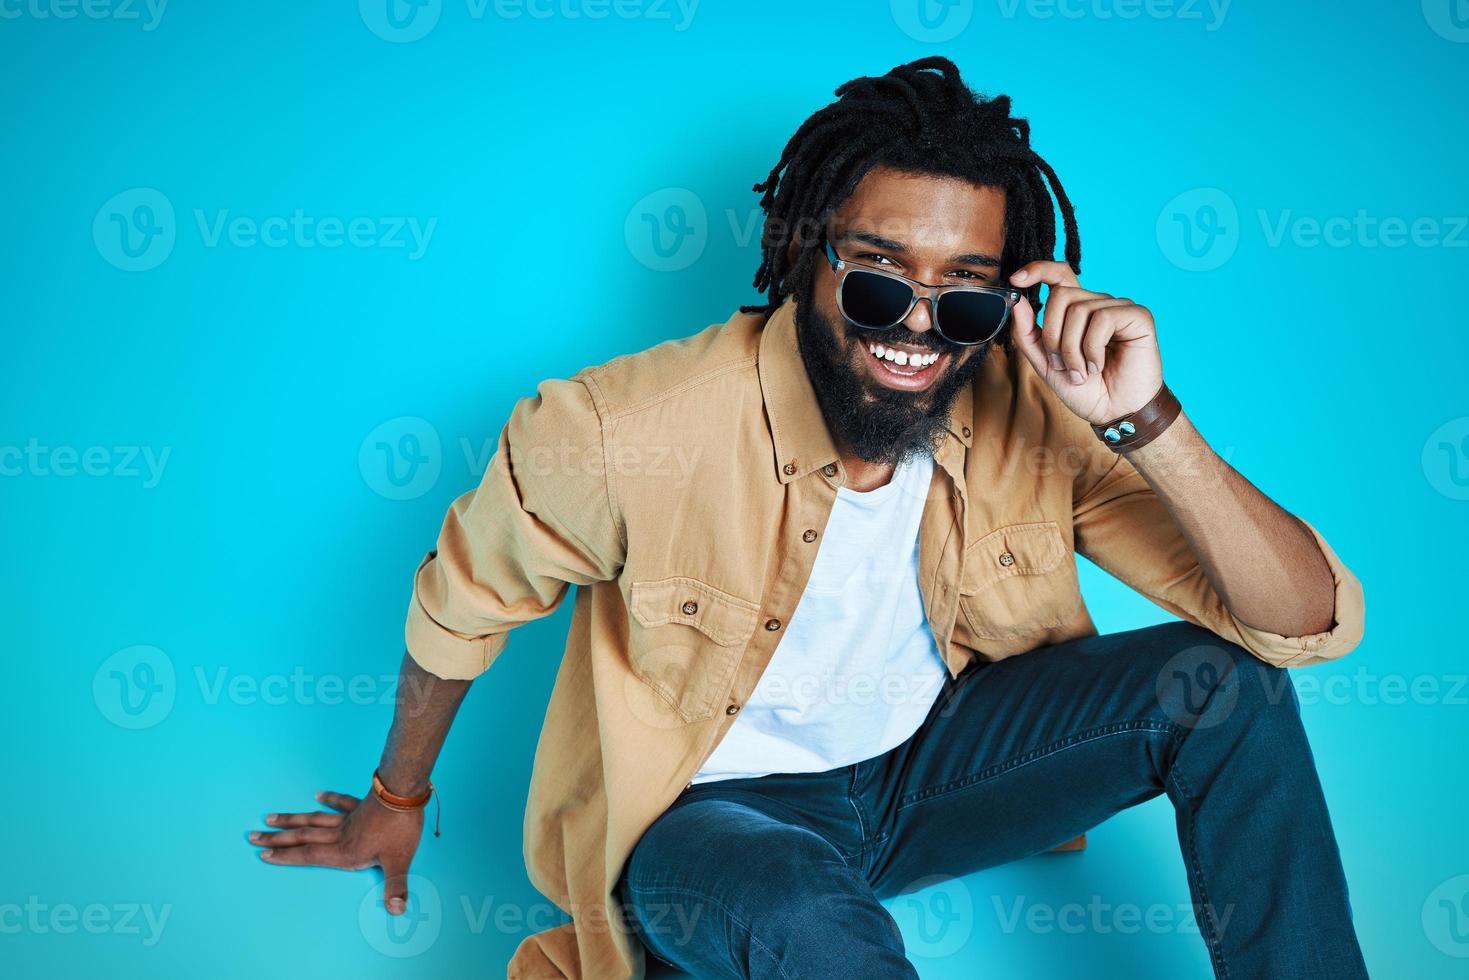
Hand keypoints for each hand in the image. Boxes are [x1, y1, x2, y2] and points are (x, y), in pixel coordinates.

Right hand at [250, 788, 423, 914]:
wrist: (404, 794)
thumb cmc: (400, 829)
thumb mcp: (399, 861)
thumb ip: (395, 886)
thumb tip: (396, 909)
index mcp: (345, 852)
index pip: (309, 855)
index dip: (286, 857)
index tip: (264, 855)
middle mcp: (341, 835)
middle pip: (304, 837)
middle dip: (277, 839)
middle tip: (253, 836)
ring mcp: (349, 818)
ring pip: (314, 819)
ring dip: (292, 819)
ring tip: (271, 818)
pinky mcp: (360, 804)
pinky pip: (341, 802)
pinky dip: (329, 799)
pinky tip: (318, 794)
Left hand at [1007, 261, 1162, 423]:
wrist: (1114, 413)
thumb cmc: (1085, 390)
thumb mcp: (1045, 363)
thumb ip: (1028, 334)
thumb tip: (1016, 302)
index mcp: (1077, 311)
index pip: (1059, 275)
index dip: (1038, 270)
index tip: (1016, 280)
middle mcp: (1098, 304)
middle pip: (1061, 295)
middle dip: (1053, 335)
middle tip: (1062, 365)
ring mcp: (1118, 308)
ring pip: (1079, 309)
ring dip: (1072, 349)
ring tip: (1081, 372)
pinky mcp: (1138, 316)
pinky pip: (1103, 318)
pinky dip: (1093, 348)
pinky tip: (1099, 366)